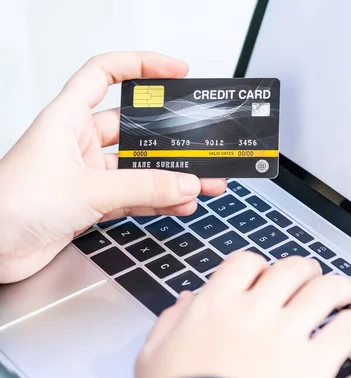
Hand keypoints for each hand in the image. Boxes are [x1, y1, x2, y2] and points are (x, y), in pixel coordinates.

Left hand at [0, 52, 225, 282]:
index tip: (175, 71)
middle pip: (133, 128)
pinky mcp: (91, 203)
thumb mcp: (86, 189)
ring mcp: (86, 174)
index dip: (141, 66)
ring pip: (137, 168)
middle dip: (169, 138)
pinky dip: (157, 201)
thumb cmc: (10, 206)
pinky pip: (133, 196)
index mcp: (66, 119)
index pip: (105, 74)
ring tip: (201, 182)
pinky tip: (179, 204)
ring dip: (169, 176)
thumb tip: (184, 182)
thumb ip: (141, 186)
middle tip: (199, 142)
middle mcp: (77, 143)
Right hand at [135, 252, 350, 377]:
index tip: (268, 274)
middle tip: (313, 277)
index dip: (261, 265)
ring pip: (325, 290)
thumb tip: (187, 300)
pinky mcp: (313, 362)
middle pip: (291, 269)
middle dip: (306, 270)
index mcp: (216, 305)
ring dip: (343, 285)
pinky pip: (347, 329)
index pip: (245, 263)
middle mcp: (254, 310)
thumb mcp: (154, 357)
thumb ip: (170, 322)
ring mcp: (286, 333)